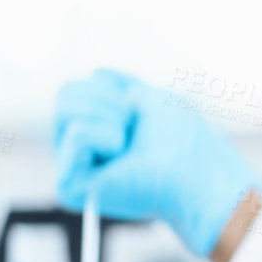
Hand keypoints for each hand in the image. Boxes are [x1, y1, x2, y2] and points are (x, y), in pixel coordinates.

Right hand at [54, 69, 261, 258]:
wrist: (196, 175)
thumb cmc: (183, 140)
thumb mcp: (149, 99)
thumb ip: (122, 86)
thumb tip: (99, 74)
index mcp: (96, 128)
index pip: (77, 86)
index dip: (110, 88)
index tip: (136, 109)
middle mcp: (80, 150)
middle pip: (65, 94)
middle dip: (106, 98)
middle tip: (131, 123)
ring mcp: (73, 169)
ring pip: (65, 109)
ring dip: (110, 115)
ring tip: (128, 142)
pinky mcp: (71, 188)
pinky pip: (77, 134)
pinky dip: (109, 137)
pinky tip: (122, 157)